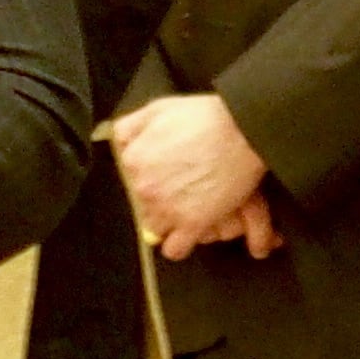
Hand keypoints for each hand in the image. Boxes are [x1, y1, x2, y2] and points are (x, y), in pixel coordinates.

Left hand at [110, 94, 273, 259]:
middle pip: (142, 205)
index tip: (164, 174)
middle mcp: (144, 187)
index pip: (130, 179)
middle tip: (181, 189)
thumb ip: (130, 128)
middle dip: (159, 199)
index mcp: (134, 160)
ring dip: (168, 222)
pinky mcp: (192, 224)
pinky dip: (179, 244)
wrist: (242, 130)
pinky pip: (174, 249)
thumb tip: (117, 143)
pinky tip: (188, 231)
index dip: (149, 177)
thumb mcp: (157, 109)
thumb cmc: (204, 117)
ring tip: (185, 209)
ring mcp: (167, 208)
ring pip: (155, 229)